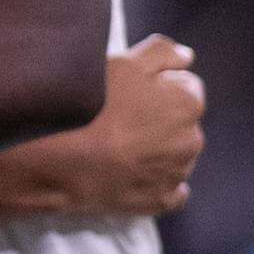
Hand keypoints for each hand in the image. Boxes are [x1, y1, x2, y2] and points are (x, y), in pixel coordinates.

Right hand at [26, 34, 205, 217]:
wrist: (61, 160)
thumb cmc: (92, 106)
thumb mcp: (123, 62)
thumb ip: (161, 52)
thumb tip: (186, 57)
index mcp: (189, 102)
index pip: (185, 85)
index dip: (157, 84)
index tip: (129, 91)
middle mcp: (192, 139)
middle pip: (180, 121)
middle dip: (159, 118)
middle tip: (118, 118)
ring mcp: (177, 174)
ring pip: (174, 154)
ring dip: (155, 149)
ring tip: (116, 146)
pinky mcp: (160, 201)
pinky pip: (169, 190)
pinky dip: (155, 182)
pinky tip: (131, 175)